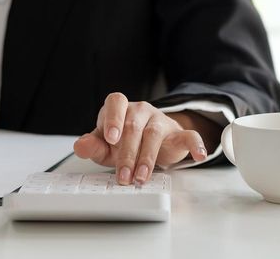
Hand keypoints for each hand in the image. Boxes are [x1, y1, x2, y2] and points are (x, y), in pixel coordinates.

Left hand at [73, 93, 217, 184]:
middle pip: (134, 126)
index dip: (113, 118)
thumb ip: (92, 146)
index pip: (115, 102)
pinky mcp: (178, 134)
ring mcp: (160, 120)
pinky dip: (196, 144)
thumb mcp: (105, 147)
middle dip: (127, 154)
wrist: (148, 145)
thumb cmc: (123, 143)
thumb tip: (80, 145)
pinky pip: (190, 135)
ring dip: (147, 158)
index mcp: (120, 108)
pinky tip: (199, 155)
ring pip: (154, 133)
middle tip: (123, 176)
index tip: (111, 139)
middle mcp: (140, 110)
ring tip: (141, 177)